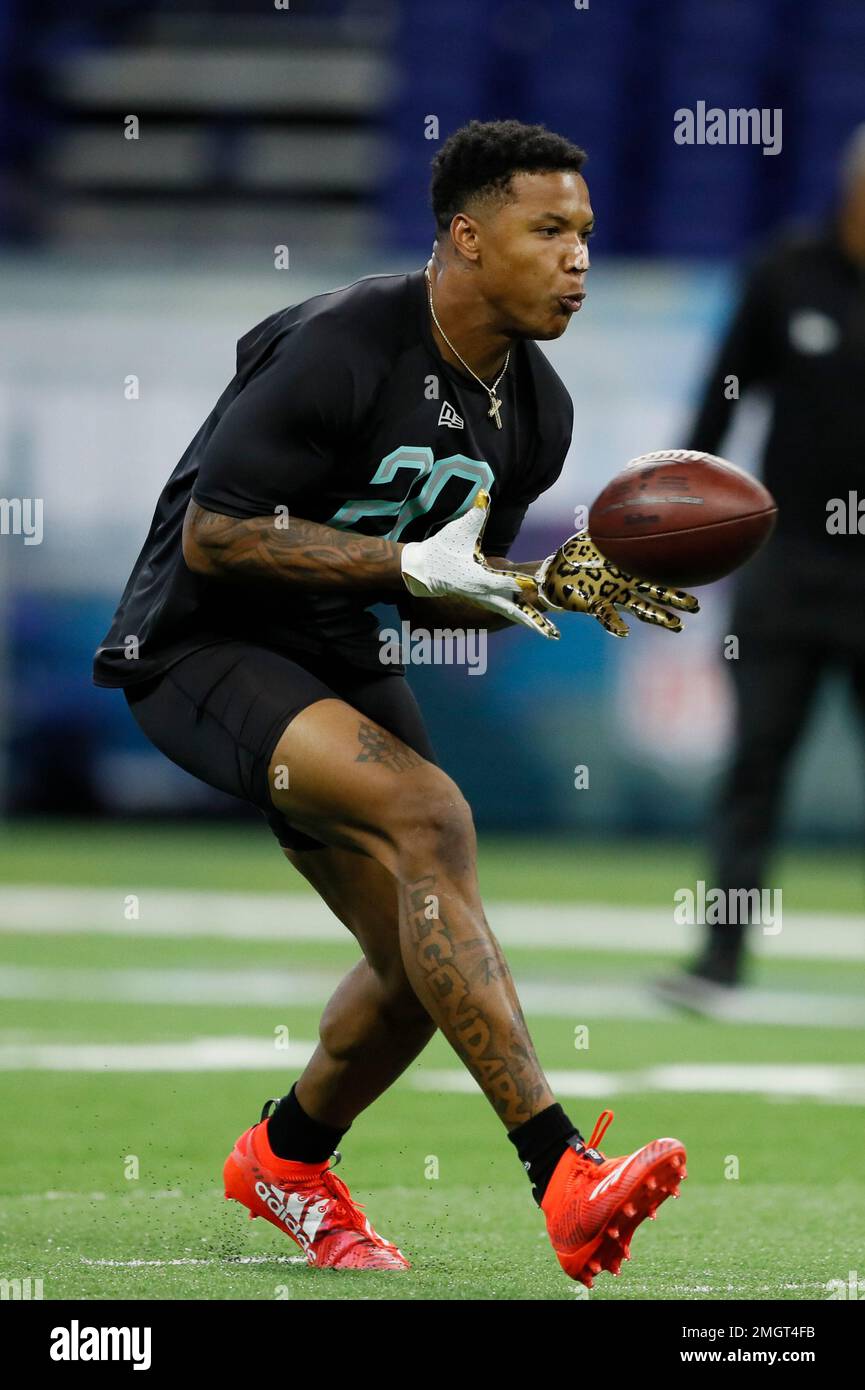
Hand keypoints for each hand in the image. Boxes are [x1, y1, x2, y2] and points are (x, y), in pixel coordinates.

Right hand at [400, 491, 559, 639]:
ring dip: (530, 622)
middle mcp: (483, 593)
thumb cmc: (441, 548)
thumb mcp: (458, 530)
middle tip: (552, 634)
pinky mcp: (484, 599)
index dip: (515, 583)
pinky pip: (507, 609)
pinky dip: (521, 615)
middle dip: (532, 620)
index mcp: (477, 578)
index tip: (533, 585)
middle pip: (512, 610)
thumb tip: (484, 495)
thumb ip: (475, 515)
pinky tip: (535, 620)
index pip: (500, 582)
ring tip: (551, 634)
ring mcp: (484, 598)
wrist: (423, 569)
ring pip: (511, 613)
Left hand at [534, 532, 698, 636]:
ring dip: (658, 616)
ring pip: (640, 607)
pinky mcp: (594, 604)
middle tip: (696, 606)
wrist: (554, 569)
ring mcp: (612, 595)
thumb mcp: (597, 531)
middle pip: (657, 593)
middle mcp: (626, 585)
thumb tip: (626, 494)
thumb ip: (611, 518)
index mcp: (629, 569)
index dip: (674, 579)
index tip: (694, 579)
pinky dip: (615, 624)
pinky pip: (607, 616)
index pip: (657, 574)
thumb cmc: (578, 552)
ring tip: (676, 625)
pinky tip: (624, 632)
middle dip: (677, 599)